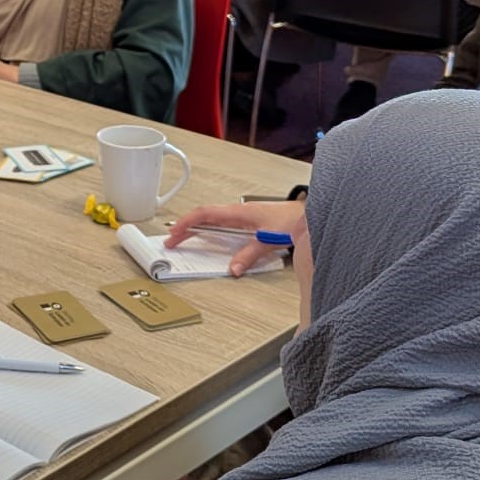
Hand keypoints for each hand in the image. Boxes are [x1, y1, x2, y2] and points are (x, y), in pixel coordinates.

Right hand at [165, 198, 304, 275]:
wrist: (307, 214)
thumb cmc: (290, 220)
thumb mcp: (267, 239)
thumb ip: (248, 255)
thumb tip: (232, 268)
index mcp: (237, 212)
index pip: (204, 214)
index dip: (187, 223)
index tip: (174, 234)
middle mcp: (237, 212)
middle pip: (204, 216)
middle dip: (186, 227)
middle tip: (172, 241)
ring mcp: (242, 215)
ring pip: (212, 219)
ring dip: (196, 227)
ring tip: (185, 238)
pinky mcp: (248, 220)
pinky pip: (222, 223)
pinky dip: (210, 229)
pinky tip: (209, 237)